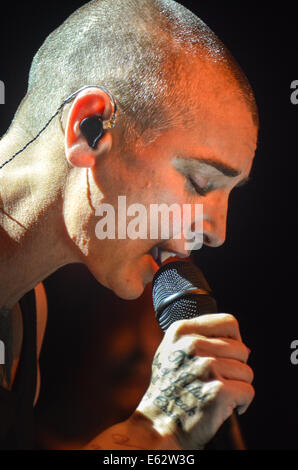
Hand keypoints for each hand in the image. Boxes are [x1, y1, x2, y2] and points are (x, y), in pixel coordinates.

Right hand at [136, 313, 253, 449]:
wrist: (158, 424)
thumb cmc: (168, 388)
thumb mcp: (171, 350)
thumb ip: (198, 336)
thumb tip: (241, 343)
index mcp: (181, 331)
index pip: (229, 323)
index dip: (233, 340)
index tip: (225, 355)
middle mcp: (192, 345)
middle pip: (241, 349)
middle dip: (236, 367)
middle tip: (218, 380)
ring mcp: (206, 367)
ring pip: (246, 371)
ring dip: (237, 386)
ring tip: (217, 393)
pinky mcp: (218, 392)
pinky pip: (248, 390)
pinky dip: (241, 403)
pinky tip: (224, 407)